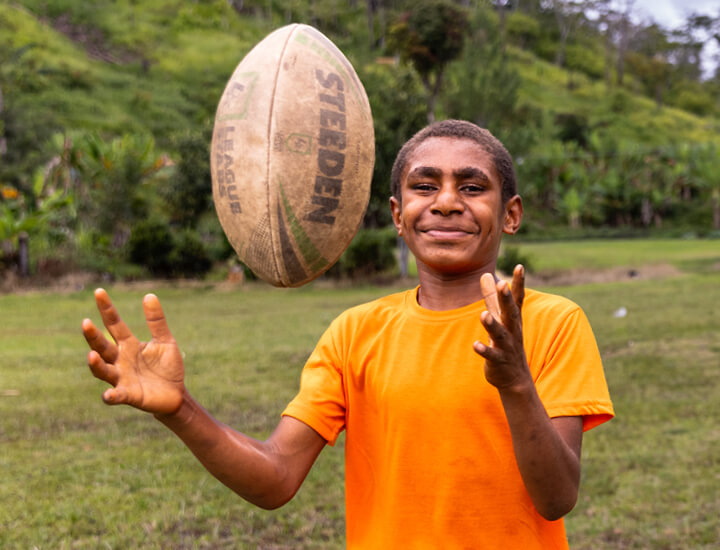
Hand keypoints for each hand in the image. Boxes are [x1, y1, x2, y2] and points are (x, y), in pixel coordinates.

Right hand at [82, 289, 184, 413]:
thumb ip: (157, 321)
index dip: (107, 309)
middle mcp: (120, 360)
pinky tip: (108, 394)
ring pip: (103, 370)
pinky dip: (111, 395)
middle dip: (93, 336)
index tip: (99, 292)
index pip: (114, 324)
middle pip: (102, 347)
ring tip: (91, 354)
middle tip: (86, 323)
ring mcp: (122, 378)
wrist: (176, 394)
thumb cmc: (167, 367)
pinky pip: (116, 395)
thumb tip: (149, 295)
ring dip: (96, 364)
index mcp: (128, 345)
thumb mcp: (165, 341)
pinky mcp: (129, 395)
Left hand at [473, 265, 529, 390]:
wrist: (515, 378)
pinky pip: (492, 355)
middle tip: (502, 283)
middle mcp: (513, 331)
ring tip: (483, 315)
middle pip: (511, 313)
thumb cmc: (506, 342)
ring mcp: (507, 346)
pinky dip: (484, 350)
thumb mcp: (500, 318)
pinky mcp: (498, 361)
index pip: (517, 299)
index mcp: (513, 319)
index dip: (518, 283)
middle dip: (506, 299)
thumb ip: (491, 297)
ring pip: (500, 334)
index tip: (519, 266)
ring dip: (492, 325)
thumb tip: (485, 274)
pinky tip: (475, 345)